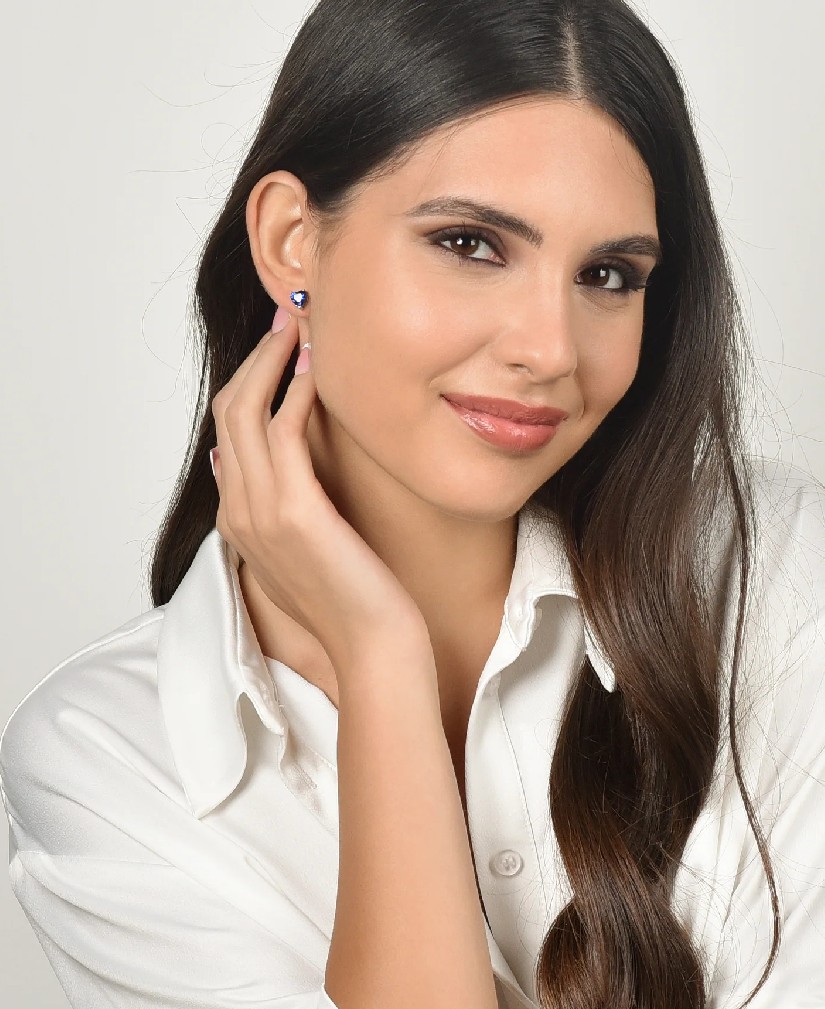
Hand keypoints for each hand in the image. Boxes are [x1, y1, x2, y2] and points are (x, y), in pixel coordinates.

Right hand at [210, 308, 430, 679]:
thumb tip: (255, 469)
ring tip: (300, 327)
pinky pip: (283, 431)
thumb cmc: (354, 602)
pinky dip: (296, 391)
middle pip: (229, 412)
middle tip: (288, 321)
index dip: (250, 385)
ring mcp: (259, 512)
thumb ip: (278, 511)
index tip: (280, 351)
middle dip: (256, 359)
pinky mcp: (294, 511)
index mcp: (240, 521)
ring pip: (246, 412)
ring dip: (272, 361)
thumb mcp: (305, 552)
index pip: (228, 435)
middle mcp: (239, 512)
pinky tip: (319, 368)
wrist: (372, 645)